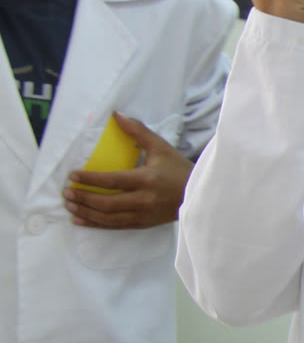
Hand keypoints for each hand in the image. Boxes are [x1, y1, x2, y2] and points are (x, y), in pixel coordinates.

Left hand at [63, 116, 191, 229]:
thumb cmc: (178, 168)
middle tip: (66, 193)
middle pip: (107, 203)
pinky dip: (96, 225)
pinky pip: (116, 227)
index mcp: (147, 179)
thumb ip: (138, 131)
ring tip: (70, 206)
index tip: (72, 176)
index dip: (91, 179)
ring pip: (109, 218)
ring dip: (86, 213)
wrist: (198, 194)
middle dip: (84, 198)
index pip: (113, 181)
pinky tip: (81, 220)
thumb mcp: (160, 147)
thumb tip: (116, 115)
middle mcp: (144, 200)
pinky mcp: (143, 224)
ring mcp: (143, 215)